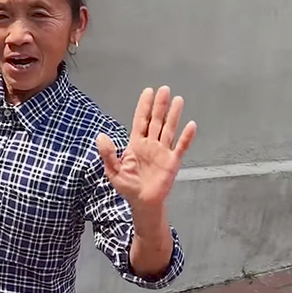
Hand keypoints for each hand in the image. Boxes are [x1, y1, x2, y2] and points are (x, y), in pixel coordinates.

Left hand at [95, 86, 196, 212]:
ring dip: (173, 115)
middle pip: (157, 121)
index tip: (148, 91)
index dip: (144, 107)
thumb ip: (108, 154)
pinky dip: (186, 137)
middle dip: (160, 106)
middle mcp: (151, 144)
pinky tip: (191, 125)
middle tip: (164, 89)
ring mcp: (163, 152)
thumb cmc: (128, 187)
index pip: (141, 121)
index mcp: (136, 144)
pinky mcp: (173, 162)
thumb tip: (100, 136)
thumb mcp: (113, 171)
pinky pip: (180, 147)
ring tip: (178, 100)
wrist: (143, 203)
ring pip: (169, 129)